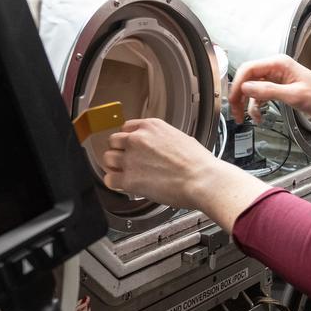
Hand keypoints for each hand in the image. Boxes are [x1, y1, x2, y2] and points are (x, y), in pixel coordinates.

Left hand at [99, 118, 224, 209]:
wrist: (202, 180)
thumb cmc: (198, 163)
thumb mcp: (180, 137)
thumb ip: (161, 139)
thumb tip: (157, 146)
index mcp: (151, 126)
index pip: (126, 128)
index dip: (128, 140)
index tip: (131, 147)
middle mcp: (138, 139)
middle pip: (113, 141)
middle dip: (119, 151)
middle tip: (128, 161)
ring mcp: (131, 159)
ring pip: (107, 159)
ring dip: (115, 166)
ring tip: (125, 173)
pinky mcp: (129, 179)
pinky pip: (109, 180)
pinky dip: (115, 183)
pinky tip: (124, 185)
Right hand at [228, 54, 310, 123]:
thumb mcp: (293, 95)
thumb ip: (268, 91)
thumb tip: (246, 87)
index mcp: (278, 64)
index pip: (248, 69)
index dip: (237, 85)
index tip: (232, 101)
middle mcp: (275, 68)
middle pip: (247, 79)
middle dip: (240, 96)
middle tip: (236, 113)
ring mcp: (276, 77)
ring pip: (252, 88)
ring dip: (247, 104)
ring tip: (247, 119)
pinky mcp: (278, 86)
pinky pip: (261, 94)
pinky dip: (257, 106)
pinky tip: (259, 117)